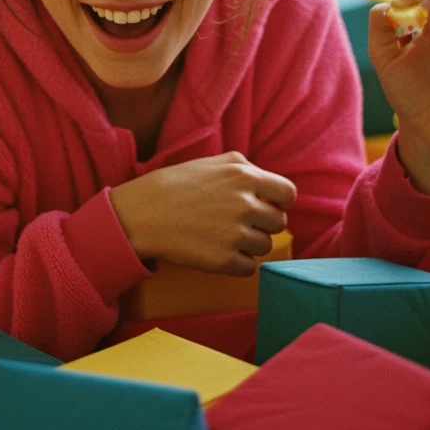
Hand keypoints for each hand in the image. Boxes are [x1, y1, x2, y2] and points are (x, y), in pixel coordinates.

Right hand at [108, 152, 296, 276]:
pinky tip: (218, 251)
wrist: (142, 213)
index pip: (288, 194)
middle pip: (279, 223)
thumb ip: (245, 168)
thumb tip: (270, 185)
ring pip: (265, 246)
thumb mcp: (212, 162)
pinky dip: (238, 263)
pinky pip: (250, 267)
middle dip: (263, 223)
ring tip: (223, 235)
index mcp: (244, 176)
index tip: (267, 205)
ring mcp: (236, 234)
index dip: (279, 201)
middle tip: (238, 221)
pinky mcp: (224, 261)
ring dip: (250, 244)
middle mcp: (245, 205)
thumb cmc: (175, 185)